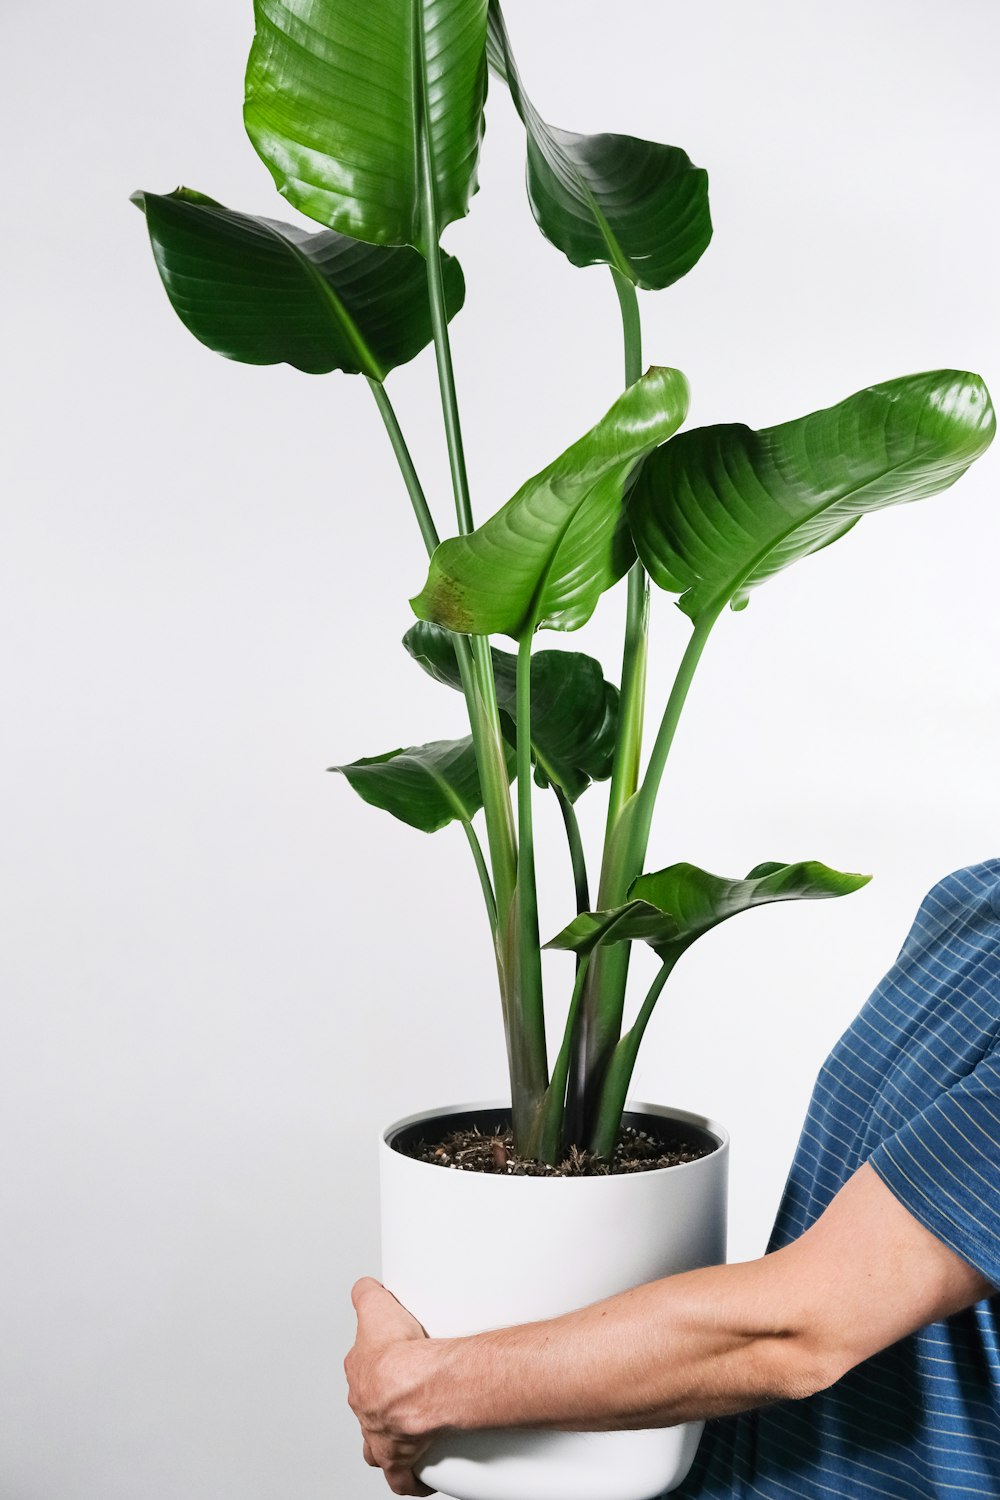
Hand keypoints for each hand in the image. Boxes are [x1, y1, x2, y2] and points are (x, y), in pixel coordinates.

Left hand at [345, 1277, 436, 1495]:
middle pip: (368, 1406)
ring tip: (403, 1434)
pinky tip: (420, 1478)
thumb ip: (366, 1293)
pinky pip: (401, 1477)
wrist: (418, 1384)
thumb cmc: (399, 1351)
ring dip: (385, 1440)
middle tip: (404, 1391)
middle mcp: (366, 1407)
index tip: (388, 1357)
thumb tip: (363, 1286)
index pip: (360, 1369)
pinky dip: (410, 1480)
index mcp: (359, 1375)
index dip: (373, 1364)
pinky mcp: (401, 1457)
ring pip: (375, 1444)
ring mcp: (381, 1434)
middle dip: (379, 1402)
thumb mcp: (376, 1306)